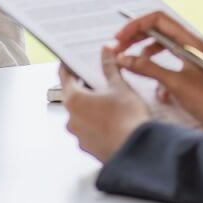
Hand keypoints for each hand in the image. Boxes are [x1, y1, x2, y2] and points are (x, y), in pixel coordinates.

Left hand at [60, 46, 149, 161]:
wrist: (138, 151)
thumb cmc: (127, 120)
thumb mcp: (120, 86)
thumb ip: (110, 67)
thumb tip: (106, 51)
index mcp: (74, 100)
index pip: (64, 76)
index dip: (69, 66)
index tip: (72, 61)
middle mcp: (71, 119)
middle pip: (73, 96)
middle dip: (86, 88)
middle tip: (101, 81)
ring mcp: (79, 136)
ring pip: (82, 115)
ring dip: (92, 108)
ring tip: (112, 103)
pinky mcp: (89, 148)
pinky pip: (89, 130)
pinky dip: (98, 123)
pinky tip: (114, 121)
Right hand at [115, 11, 202, 132]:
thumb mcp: (175, 83)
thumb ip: (148, 68)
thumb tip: (125, 58)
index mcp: (191, 41)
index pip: (158, 19)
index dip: (136, 25)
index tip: (120, 37)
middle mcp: (191, 46)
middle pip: (158, 32)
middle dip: (137, 39)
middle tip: (120, 49)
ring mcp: (191, 60)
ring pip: (162, 50)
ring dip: (145, 57)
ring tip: (133, 66)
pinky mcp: (191, 75)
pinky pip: (169, 67)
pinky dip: (158, 75)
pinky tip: (158, 90)